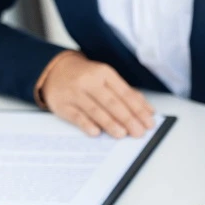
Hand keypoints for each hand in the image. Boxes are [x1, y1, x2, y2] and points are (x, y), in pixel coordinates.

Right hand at [41, 52, 155, 137]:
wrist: (55, 71)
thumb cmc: (86, 77)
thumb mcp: (106, 78)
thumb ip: (126, 93)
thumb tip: (148, 110)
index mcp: (104, 73)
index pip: (125, 93)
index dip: (138, 109)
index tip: (149, 122)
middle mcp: (89, 81)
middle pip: (112, 102)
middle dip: (128, 119)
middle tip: (139, 132)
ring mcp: (75, 93)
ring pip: (95, 110)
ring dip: (110, 123)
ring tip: (122, 134)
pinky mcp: (62, 105)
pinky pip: (76, 116)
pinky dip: (87, 124)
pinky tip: (96, 132)